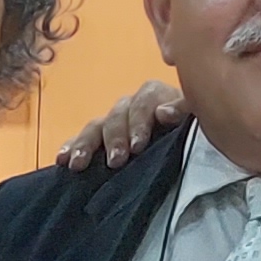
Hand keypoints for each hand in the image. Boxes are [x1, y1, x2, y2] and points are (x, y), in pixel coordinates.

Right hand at [50, 82, 182, 171]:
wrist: (192, 152)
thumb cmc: (195, 134)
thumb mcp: (199, 119)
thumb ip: (185, 111)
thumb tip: (163, 112)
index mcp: (156, 97)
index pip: (144, 101)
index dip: (139, 122)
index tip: (138, 146)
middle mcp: (132, 106)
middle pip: (118, 114)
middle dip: (115, 138)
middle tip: (116, 161)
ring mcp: (115, 122)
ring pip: (97, 126)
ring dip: (87, 144)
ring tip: (79, 164)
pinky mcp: (101, 139)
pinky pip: (82, 139)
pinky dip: (72, 147)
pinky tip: (62, 159)